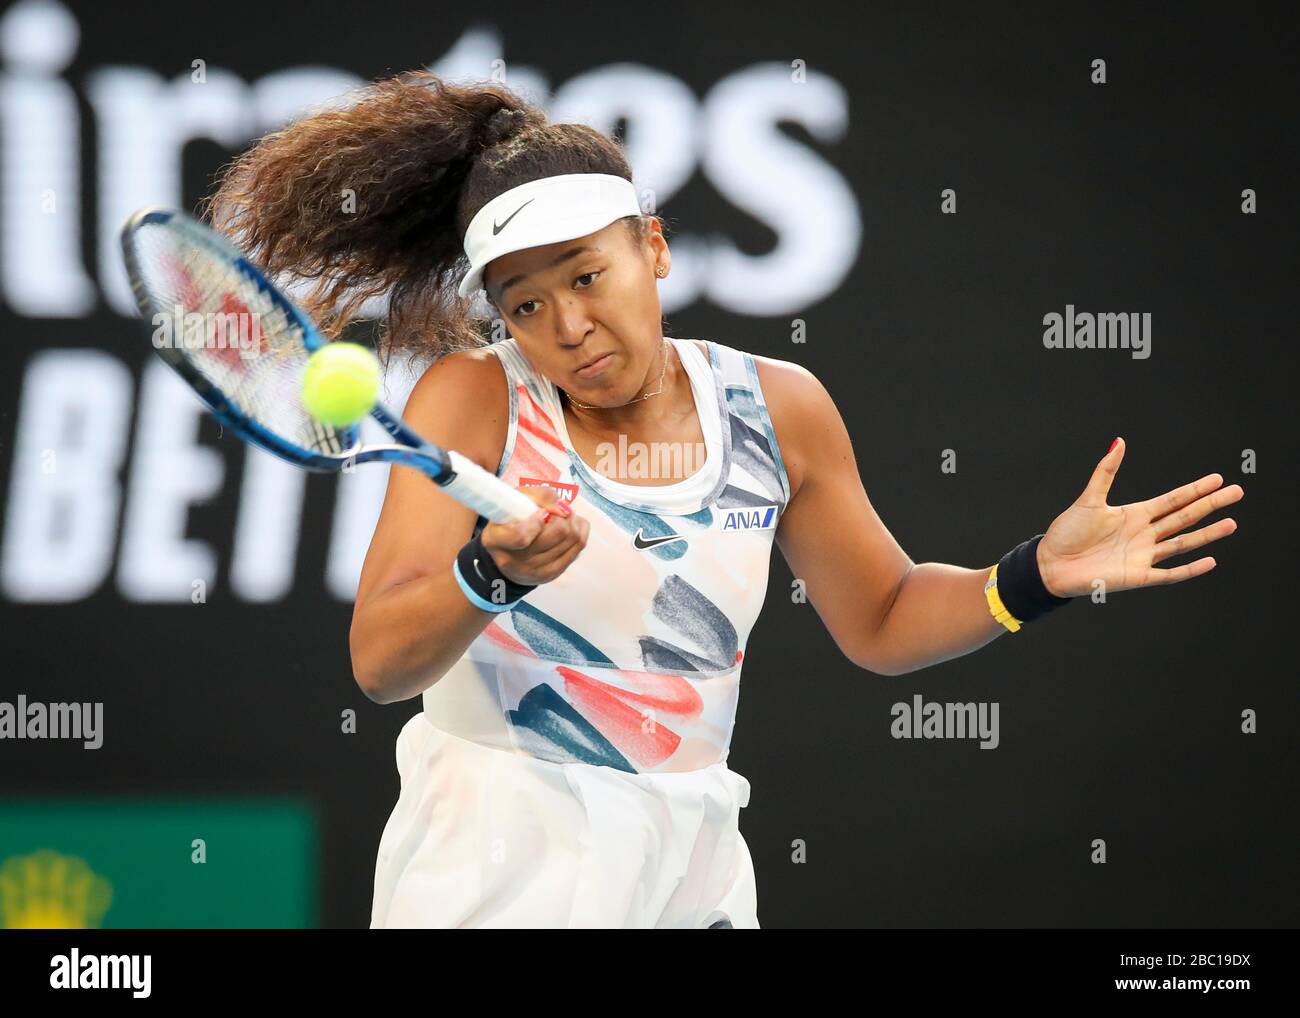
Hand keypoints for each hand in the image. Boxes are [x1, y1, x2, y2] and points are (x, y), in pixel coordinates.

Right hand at [480, 483, 588, 585]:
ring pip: (572, 538)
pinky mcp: (552, 574)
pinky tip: (571, 526)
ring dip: (573, 521)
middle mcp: (513, 561)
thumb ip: (538, 496)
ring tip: (563, 517)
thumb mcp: (515, 500)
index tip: (541, 512)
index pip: (521, 536)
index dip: (537, 521)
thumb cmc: (511, 520)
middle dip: (562, 515)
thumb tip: (562, 508)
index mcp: (496, 540)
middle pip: (557, 533)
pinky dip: (580, 530)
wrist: (509, 554)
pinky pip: (579, 546)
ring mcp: (534, 571)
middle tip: (556, 511)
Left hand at [1036, 438, 1242, 596]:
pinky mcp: (1137, 576)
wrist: (1050, 564)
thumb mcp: (1089, 498)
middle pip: (1184, 517)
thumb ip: (1106, 471)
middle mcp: (1143, 534)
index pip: (1172, 500)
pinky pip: (1169, 573)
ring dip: (1207, 534)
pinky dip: (1189, 569)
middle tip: (1237, 492)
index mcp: (1134, 514)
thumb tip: (1119, 442)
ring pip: (1183, 543)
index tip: (1218, 479)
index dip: (1194, 490)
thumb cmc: (1066, 532)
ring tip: (1231, 523)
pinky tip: (1210, 561)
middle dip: (1210, 505)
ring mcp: (1142, 555)